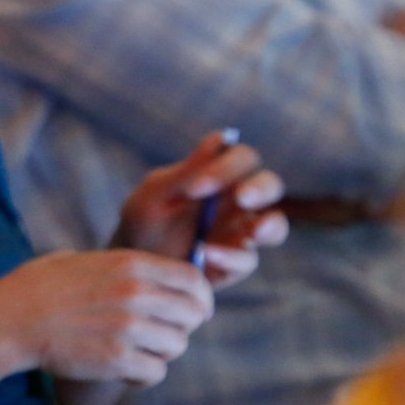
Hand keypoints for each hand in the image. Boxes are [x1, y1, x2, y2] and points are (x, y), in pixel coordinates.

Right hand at [0, 248, 213, 385]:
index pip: (193, 279)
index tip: (194, 310)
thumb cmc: (36, 289)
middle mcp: (136, 293)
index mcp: (131, 264)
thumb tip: (144, 276)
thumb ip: (118, 267)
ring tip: (136, 353)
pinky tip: (125, 372)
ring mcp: (128, 327)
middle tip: (161, 335)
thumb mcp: (81, 260)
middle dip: (182, 327)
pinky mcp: (116, 360)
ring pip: (177, 345)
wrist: (8, 322)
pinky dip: (144, 376)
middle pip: (192, 314)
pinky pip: (156, 372)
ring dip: (161, 352)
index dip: (200, 297)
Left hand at [114, 130, 289, 287]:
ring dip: (269, 226)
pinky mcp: (234, 266)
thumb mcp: (156, 195)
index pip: (243, 158)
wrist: (130, 262)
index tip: (196, 188)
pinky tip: (204, 253)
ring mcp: (240, 235)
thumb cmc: (142, 220)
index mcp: (221, 177)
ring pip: (274, 227)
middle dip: (261, 189)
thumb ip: (186, 172)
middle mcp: (238, 203)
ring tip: (254, 231)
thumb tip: (219, 137)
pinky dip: (230, 257)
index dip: (228, 167)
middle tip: (242, 197)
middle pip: (270, 186)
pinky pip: (246, 260)